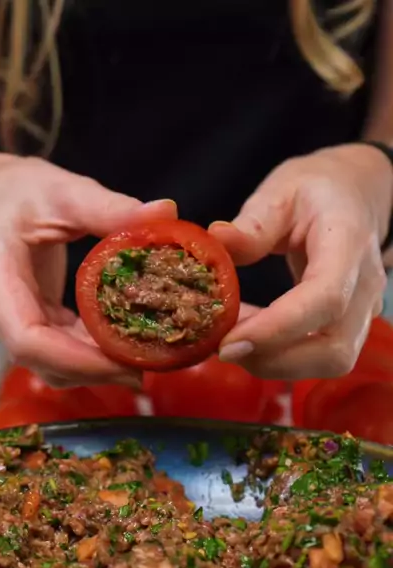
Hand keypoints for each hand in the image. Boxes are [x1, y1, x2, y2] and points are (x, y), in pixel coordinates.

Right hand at [0, 157, 176, 386]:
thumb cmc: (20, 191)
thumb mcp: (64, 191)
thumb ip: (110, 207)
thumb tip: (166, 212)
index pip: (27, 338)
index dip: (76, 361)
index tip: (126, 363)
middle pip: (40, 360)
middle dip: (94, 369)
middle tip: (147, 366)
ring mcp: (4, 323)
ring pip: (48, 364)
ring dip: (94, 367)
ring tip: (141, 358)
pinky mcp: (23, 327)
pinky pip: (55, 353)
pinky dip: (89, 355)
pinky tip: (122, 345)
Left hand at [210, 144, 391, 379]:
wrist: (355, 195)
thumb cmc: (318, 189)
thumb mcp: (283, 190)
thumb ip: (255, 220)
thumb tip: (217, 238)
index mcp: (349, 242)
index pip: (325, 298)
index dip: (277, 329)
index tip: (229, 342)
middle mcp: (365, 285)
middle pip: (334, 349)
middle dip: (275, 360)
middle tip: (224, 347)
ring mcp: (363, 311)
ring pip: (330, 362)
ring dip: (276, 362)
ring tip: (234, 336)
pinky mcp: (350, 327)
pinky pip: (319, 357)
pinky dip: (280, 356)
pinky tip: (249, 334)